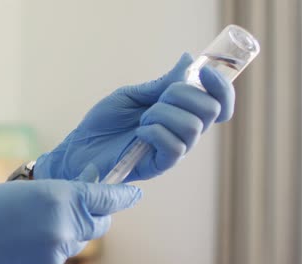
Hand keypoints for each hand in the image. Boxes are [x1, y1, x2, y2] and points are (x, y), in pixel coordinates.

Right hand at [0, 166, 140, 263]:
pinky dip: (50, 248)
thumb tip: (84, 195)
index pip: (106, 198)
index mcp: (61, 198)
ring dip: (67, 232)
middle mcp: (65, 227)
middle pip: (99, 224)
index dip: (123, 195)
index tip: (132, 193)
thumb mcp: (30, 187)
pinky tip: (27, 241)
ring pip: (77, 241)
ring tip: (36, 226)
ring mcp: (56, 252)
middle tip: (77, 208)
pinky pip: (59, 256)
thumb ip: (62, 192)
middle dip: (94, 215)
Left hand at [34, 53, 234, 181]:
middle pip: (210, 111)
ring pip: (193, 127)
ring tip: (141, 119)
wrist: (80, 146)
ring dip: (163, 115)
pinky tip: (138, 133)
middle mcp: (183, 133)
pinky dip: (155, 132)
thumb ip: (162, 84)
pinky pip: (175, 146)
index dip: (221, 87)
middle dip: (182, 95)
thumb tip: (188, 59)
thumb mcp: (133, 95)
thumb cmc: (104, 123)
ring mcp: (173, 150)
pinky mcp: (160, 166)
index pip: (219, 104)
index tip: (204, 72)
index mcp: (180, 113)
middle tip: (156, 100)